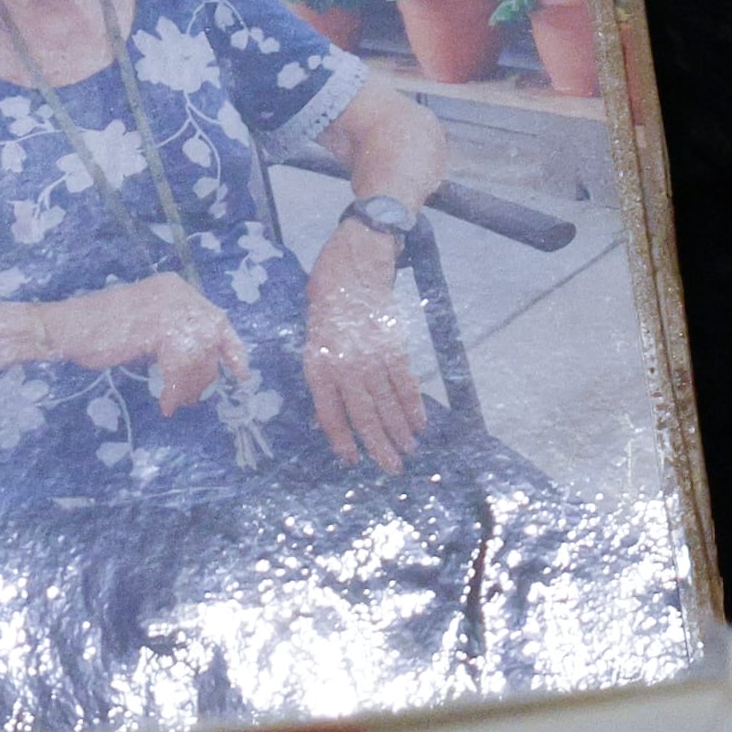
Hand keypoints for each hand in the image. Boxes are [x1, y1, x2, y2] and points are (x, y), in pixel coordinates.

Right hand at [48, 274, 247, 413]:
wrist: (68, 327)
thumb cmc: (100, 330)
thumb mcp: (146, 326)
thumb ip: (173, 334)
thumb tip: (201, 363)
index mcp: (175, 288)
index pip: (216, 317)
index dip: (232, 348)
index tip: (241, 373)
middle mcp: (177, 293)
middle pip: (211, 339)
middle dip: (206, 374)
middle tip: (195, 398)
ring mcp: (169, 308)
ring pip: (197, 356)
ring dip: (189, 386)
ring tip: (175, 402)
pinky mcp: (158, 328)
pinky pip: (179, 367)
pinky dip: (174, 389)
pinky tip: (165, 402)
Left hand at [301, 226, 426, 468]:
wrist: (354, 262)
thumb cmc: (326, 298)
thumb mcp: (311, 337)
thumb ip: (322, 373)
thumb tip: (330, 411)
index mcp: (318, 365)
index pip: (331, 413)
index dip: (342, 440)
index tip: (353, 460)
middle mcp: (344, 366)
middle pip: (364, 415)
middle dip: (378, 446)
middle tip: (392, 469)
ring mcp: (371, 357)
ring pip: (387, 404)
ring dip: (399, 431)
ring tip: (408, 453)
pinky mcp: (394, 346)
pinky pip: (406, 383)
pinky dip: (414, 405)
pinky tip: (419, 423)